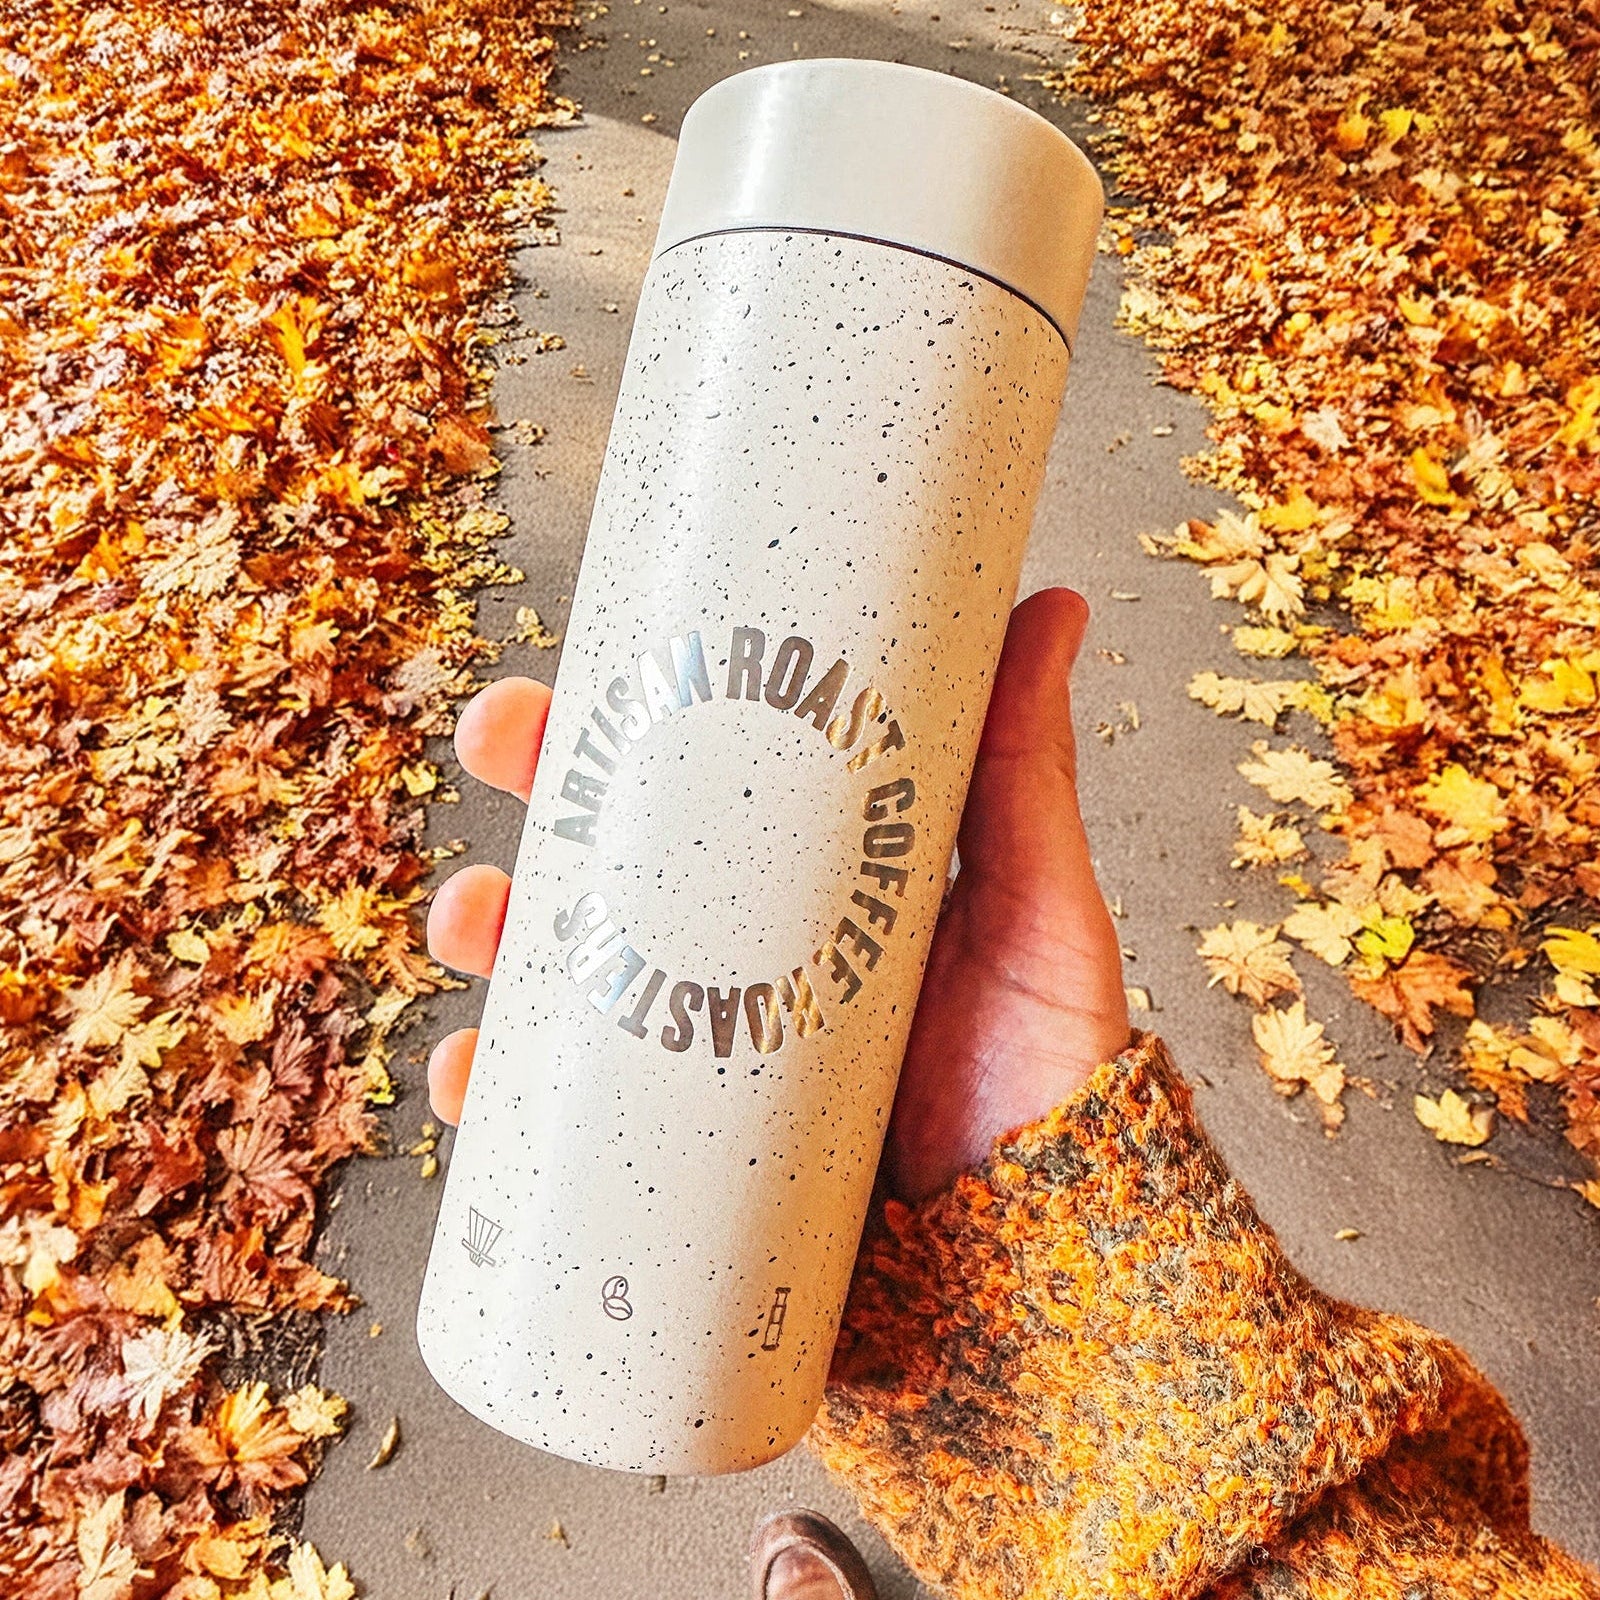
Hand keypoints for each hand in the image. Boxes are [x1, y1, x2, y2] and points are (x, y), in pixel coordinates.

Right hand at [425, 587, 1128, 1201]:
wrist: (1039, 1269)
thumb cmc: (1045, 1082)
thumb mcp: (1039, 912)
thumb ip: (1028, 776)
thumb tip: (1049, 606)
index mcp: (806, 897)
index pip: (692, 791)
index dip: (614, 728)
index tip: (569, 675)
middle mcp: (739, 970)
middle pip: (603, 870)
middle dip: (527, 803)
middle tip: (501, 749)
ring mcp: (698, 1068)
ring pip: (557, 986)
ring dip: (487, 939)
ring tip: (473, 919)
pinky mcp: (672, 1169)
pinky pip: (553, 1133)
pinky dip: (492, 1104)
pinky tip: (468, 1080)